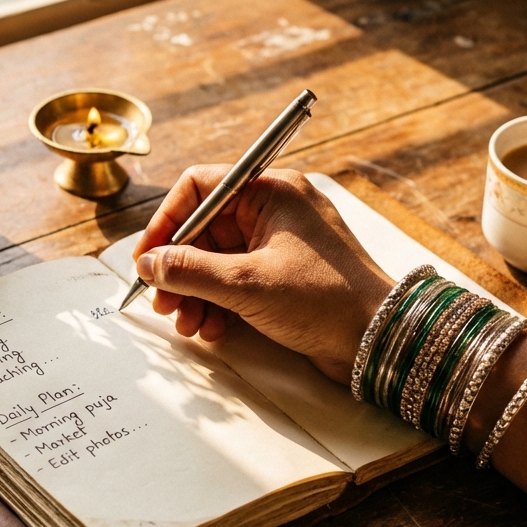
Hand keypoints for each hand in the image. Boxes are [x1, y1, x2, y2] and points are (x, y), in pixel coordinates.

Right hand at [132, 166, 393, 382]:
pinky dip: (218, 303)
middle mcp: (274, 210)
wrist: (379, 338)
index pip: (199, 188)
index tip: (146, 259)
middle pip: (204, 229)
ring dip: (195, 292)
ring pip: (217, 260)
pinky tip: (212, 329)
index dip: (166, 223)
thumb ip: (190, 271)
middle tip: (163, 303)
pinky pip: (236, 280)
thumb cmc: (326, 300)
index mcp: (271, 192)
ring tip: (187, 324)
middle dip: (179, 270)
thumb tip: (149, 263)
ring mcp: (279, 244)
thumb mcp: (246, 284)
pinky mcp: (283, 275)